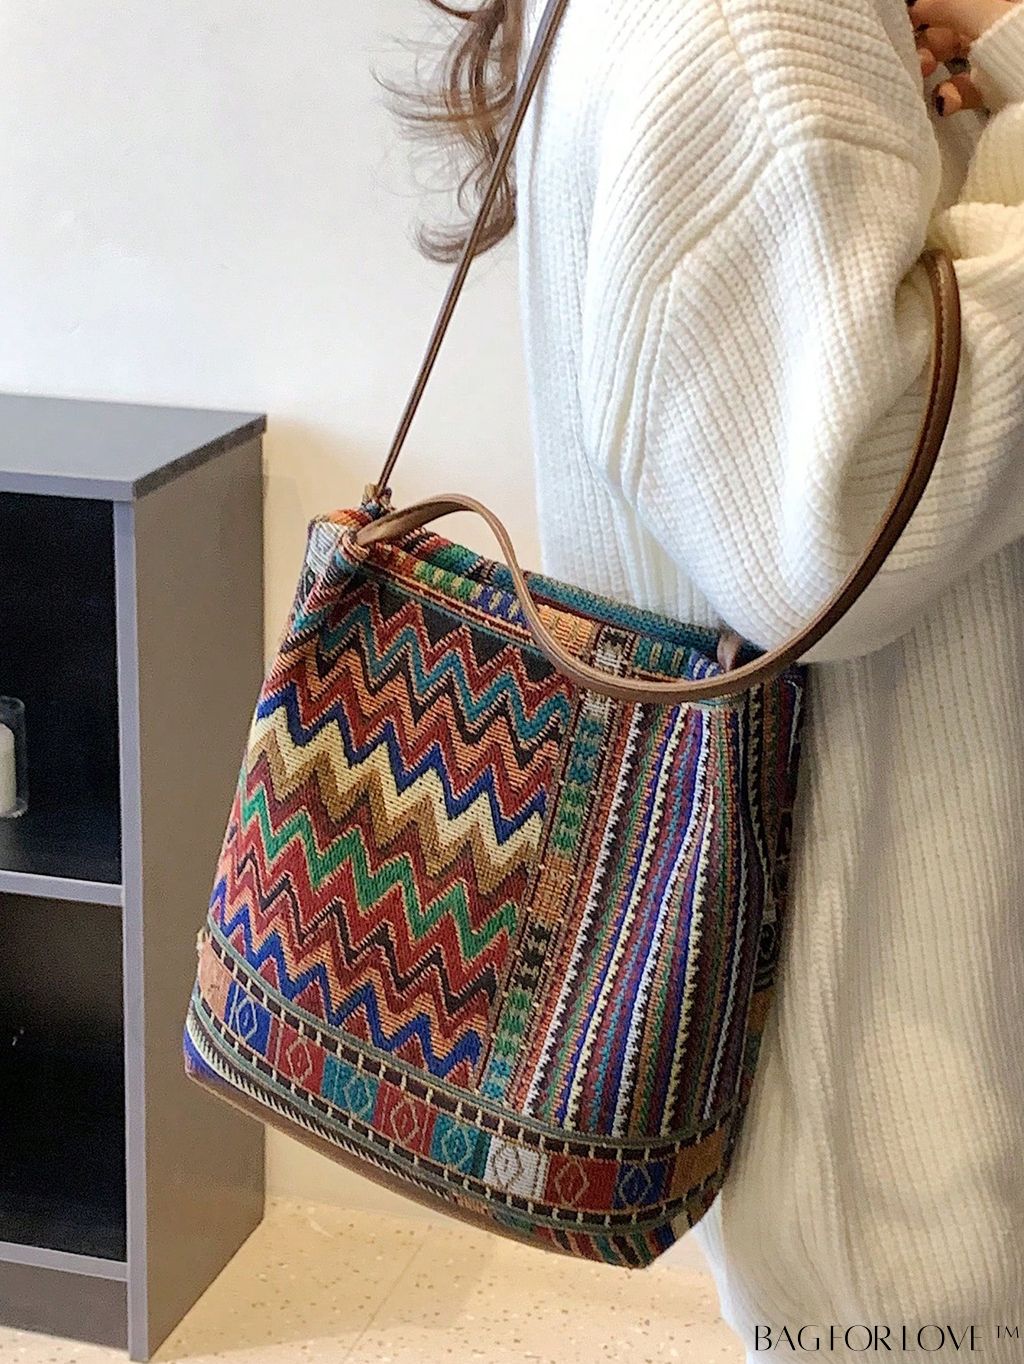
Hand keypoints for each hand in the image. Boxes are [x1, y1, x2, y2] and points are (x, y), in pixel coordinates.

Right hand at [908, 0, 1016, 114]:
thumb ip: (948, 4)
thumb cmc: (1021, 44)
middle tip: (917, 55)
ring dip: (934, 67)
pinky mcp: (1001, 89)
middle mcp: (1004, 23)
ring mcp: (1004, 57)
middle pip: (956, 24)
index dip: (933, 7)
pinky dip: (952, 94)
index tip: (911, 20)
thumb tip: (916, 4)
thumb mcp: (984, 14)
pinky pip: (970, 87)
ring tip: (923, 75)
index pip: (961, 1)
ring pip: (960, 55)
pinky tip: (944, 102)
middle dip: (929, 40)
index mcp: (1005, 3)